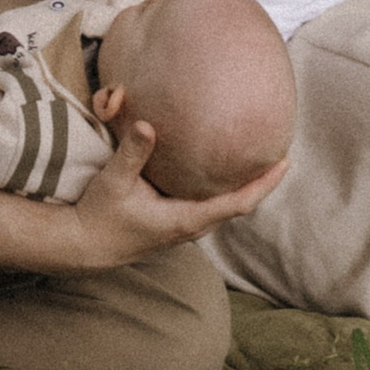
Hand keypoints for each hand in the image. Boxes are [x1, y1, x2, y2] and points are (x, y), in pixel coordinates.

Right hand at [55, 119, 288, 268]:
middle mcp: (191, 227)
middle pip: (238, 205)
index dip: (263, 184)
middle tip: (279, 152)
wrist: (85, 245)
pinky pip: (212, 206)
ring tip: (260, 159)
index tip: (285, 163)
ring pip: (225, 207)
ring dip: (245, 186)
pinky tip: (224, 169)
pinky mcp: (176, 224)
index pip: (237, 203)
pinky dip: (226, 189)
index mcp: (185, 219)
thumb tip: (147, 124)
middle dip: (261, 182)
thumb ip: (133, 153)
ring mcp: (185, 229)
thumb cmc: (100, 214)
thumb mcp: (115, 181)